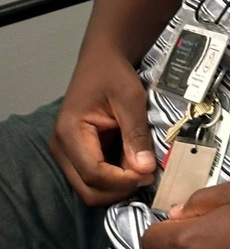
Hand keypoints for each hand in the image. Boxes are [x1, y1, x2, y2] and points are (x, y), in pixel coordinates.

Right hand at [51, 44, 155, 205]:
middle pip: (87, 188)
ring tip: (143, 172)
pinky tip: (134, 167)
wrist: (103, 58)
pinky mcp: (78, 154)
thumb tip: (144, 169)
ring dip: (117, 187)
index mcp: (69, 132)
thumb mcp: (130, 98)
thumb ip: (136, 134)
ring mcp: (68, 153)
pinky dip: (115, 179)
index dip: (121, 181)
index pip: (93, 173)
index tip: (148, 174)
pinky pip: (94, 177)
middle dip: (119, 189)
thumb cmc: (114, 73)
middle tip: (147, 176)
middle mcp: (62, 148)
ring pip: (89, 188)